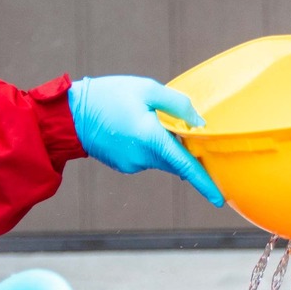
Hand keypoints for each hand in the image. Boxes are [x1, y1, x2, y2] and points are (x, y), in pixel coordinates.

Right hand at [67, 76, 224, 205]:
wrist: (70, 115)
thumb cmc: (109, 96)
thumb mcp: (146, 89)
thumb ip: (176, 104)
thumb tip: (199, 122)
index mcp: (152, 138)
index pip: (185, 166)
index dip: (205, 183)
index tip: (220, 200)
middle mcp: (144, 157)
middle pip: (177, 159)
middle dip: (184, 149)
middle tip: (177, 126)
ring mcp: (133, 164)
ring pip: (162, 157)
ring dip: (164, 143)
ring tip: (144, 117)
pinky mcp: (125, 165)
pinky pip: (147, 157)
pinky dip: (149, 145)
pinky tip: (133, 126)